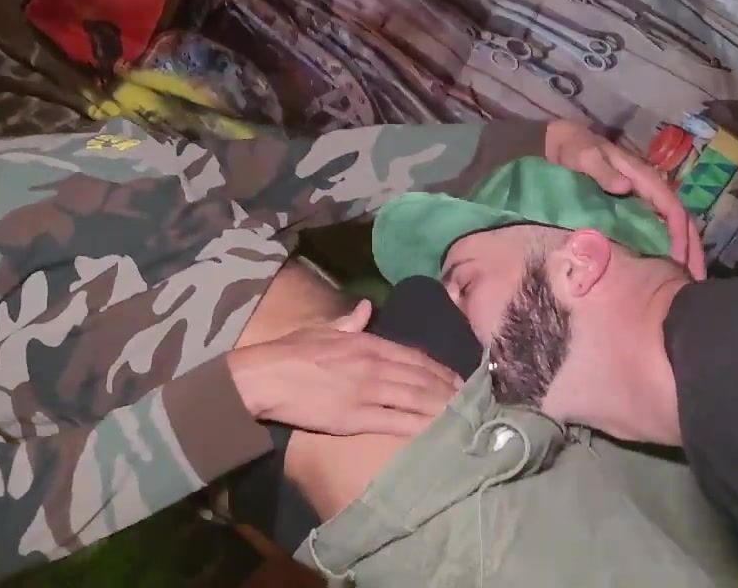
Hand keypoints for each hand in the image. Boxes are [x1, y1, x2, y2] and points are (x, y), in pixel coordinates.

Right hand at [228, 301, 461, 436]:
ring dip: (442, 407)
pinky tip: (436, 430)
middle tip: (472, 401)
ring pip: (416, 399)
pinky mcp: (356, 416)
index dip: (440, 369)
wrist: (266, 376)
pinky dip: (420, 424)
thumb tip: (366, 307)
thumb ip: (348, 321)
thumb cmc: (291, 351)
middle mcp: (374, 365)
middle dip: (449, 390)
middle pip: (422, 379)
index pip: (415, 356)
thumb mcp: (323, 329)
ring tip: (463, 416)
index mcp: (367, 343)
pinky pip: (396, 420)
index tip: (459, 379)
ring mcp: (367, 391)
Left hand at [545, 120, 706, 279]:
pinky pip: (657, 228)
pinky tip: (666, 267)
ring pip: (672, 226)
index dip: (678, 233)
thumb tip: (626, 186)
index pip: (671, 208)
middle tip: (694, 278)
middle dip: (691, 248)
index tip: (679, 259)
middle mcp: (650, 189)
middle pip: (680, 220)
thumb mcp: (585, 156)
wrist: (566, 142)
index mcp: (643, 178)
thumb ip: (602, 171)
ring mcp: (644, 199)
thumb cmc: (576, 148)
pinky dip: (666, 247)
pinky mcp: (635, 207)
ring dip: (683, 250)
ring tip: (687, 278)